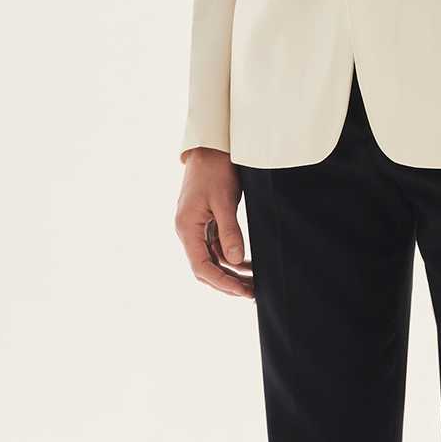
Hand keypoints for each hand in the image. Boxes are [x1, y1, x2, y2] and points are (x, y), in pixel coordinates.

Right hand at [176, 148, 253, 297]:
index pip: (201, 267)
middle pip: (204, 268)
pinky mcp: (204, 223)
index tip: (242, 291)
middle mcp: (187, 231)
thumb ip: (229, 231)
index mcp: (187, 228)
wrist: (209, 148)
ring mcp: (195, 228)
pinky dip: (230, 258)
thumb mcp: (224, 201)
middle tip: (251, 292)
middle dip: (227, 283)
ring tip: (253, 283)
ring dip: (230, 273)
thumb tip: (235, 260)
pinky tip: (247, 265)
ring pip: (211, 260)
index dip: (222, 282)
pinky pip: (215, 248)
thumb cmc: (215, 170)